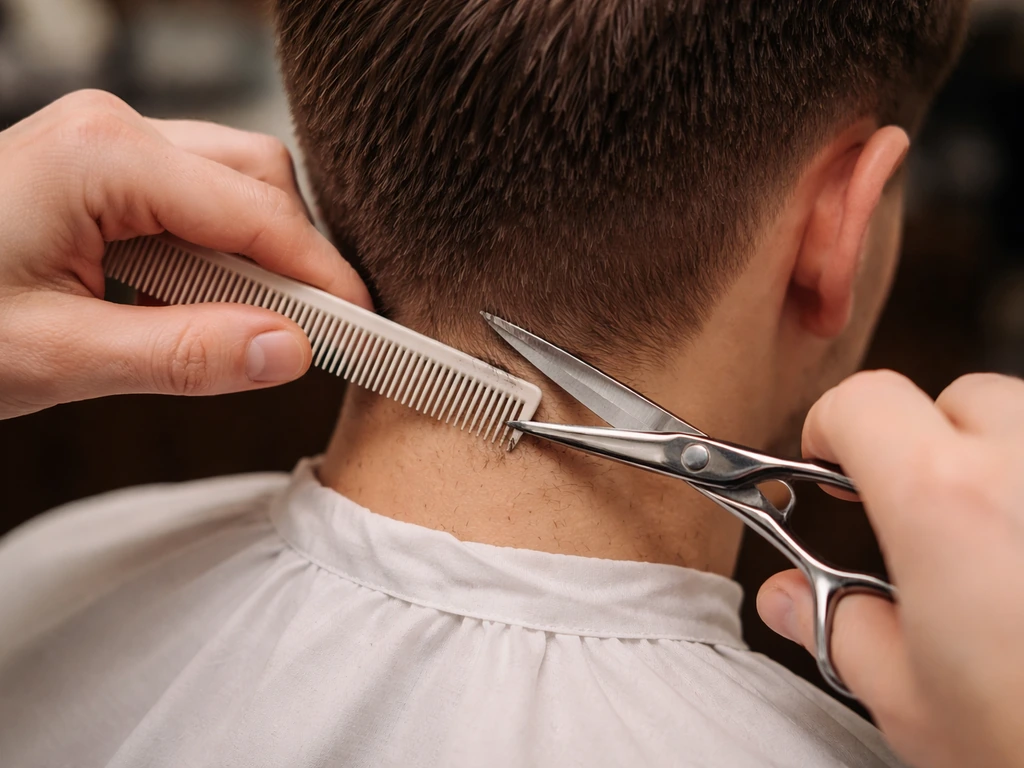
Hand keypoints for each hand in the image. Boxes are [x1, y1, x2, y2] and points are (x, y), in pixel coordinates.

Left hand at [0, 90, 370, 419]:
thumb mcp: (56, 356)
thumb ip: (183, 355)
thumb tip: (289, 351)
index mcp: (102, 157)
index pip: (254, 210)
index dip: (319, 274)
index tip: (363, 328)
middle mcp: (112, 131)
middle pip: (258, 180)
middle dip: (297, 257)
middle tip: (315, 335)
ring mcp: (108, 144)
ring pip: (236, 184)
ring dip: (261, 256)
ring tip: (259, 326)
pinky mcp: (106, 172)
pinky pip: (199, 198)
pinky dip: (225, 252)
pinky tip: (214, 301)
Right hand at [757, 371, 1023, 767]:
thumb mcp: (914, 703)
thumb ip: (838, 628)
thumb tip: (788, 598)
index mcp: (947, 503)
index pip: (865, 402)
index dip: (832, 426)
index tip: (829, 465)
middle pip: (965, 399)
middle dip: (931, 444)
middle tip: (926, 523)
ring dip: (1010, 467)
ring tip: (1008, 551)